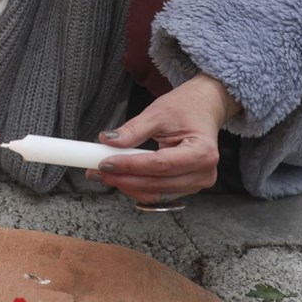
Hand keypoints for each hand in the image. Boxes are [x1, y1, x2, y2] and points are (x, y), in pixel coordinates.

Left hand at [87, 74, 240, 205]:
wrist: (204, 107)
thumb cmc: (186, 107)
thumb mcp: (158, 112)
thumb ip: (133, 130)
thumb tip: (108, 141)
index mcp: (201, 152)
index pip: (159, 165)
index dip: (130, 166)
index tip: (106, 162)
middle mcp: (204, 173)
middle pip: (157, 183)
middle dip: (124, 179)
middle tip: (98, 171)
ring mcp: (198, 183)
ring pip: (157, 193)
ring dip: (129, 186)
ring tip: (105, 174)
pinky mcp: (189, 187)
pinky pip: (160, 194)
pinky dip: (139, 188)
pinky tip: (122, 179)